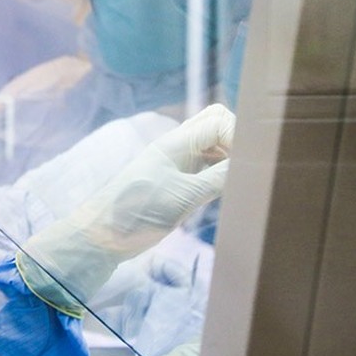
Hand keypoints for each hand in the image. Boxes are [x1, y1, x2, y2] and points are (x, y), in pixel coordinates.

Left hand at [17, 104, 233, 314]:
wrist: (102, 235)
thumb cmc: (136, 212)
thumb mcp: (183, 197)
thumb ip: (218, 178)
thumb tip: (253, 166)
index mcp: (175, 143)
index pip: (219, 120)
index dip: (240, 136)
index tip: (249, 165)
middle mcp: (179, 149)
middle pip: (216, 124)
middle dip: (239, 138)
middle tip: (249, 169)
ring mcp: (179, 166)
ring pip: (214, 146)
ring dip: (233, 156)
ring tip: (245, 182)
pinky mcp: (179, 185)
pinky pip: (209, 168)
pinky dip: (225, 173)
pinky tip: (232, 191)